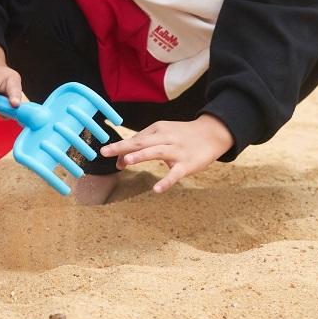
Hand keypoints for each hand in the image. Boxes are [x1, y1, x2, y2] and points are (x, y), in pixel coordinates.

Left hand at [99, 115, 233, 193]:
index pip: (136, 139)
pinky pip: (175, 174)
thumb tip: (121, 159)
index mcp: (158, 129)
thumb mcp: (164, 133)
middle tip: (104, 151)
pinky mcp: (187, 164)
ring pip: (157, 152)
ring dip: (141, 156)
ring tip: (127, 161)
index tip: (107, 154)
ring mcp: (177, 151)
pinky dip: (166, 181)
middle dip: (123, 146)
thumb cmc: (183, 135)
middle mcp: (166, 138)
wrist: (212, 134)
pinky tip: (157, 189)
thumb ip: (144, 144)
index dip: (121, 147)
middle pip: (142, 142)